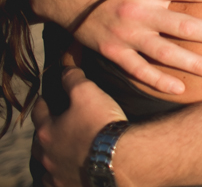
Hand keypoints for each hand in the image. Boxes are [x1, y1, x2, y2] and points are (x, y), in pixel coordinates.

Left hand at [32, 68, 126, 186]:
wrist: (119, 158)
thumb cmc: (101, 125)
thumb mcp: (88, 93)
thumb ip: (74, 80)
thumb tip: (66, 69)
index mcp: (47, 132)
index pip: (39, 113)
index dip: (43, 103)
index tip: (46, 99)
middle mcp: (48, 156)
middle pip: (40, 142)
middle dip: (46, 133)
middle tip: (55, 127)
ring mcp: (58, 175)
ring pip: (49, 165)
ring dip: (54, 157)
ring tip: (64, 152)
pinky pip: (61, 182)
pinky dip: (64, 175)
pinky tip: (72, 171)